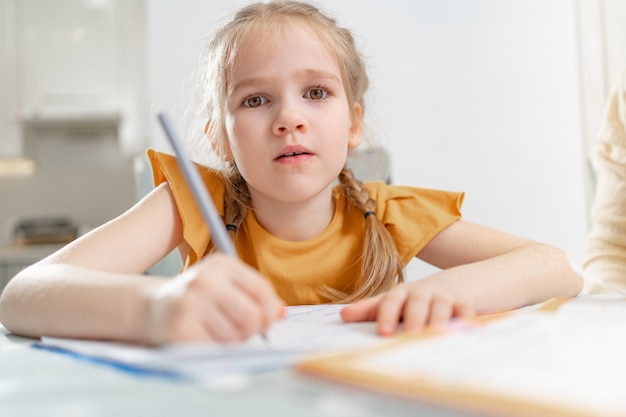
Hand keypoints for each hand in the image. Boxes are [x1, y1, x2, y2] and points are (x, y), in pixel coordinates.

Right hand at [145, 253, 284, 344]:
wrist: (154, 306)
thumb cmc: (198, 298)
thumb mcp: (226, 286)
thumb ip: (255, 296)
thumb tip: (281, 313)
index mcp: (222, 265)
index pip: (260, 289)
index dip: (270, 310)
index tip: (269, 321)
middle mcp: (205, 280)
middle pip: (251, 315)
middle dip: (253, 330)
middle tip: (244, 331)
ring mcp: (190, 303)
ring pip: (235, 335)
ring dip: (233, 341)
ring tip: (220, 332)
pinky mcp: (180, 327)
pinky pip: (215, 347)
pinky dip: (216, 348)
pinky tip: (205, 337)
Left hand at [340, 279, 473, 335]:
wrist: (453, 284)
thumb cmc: (415, 299)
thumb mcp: (393, 301)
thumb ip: (369, 309)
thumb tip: (342, 315)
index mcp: (401, 293)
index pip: (391, 301)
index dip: (387, 315)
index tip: (383, 332)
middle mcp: (422, 293)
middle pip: (417, 303)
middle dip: (414, 319)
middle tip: (411, 336)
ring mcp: (444, 297)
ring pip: (442, 307)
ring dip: (439, 321)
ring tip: (438, 335)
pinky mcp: (465, 303)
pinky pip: (466, 311)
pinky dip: (467, 321)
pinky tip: (467, 331)